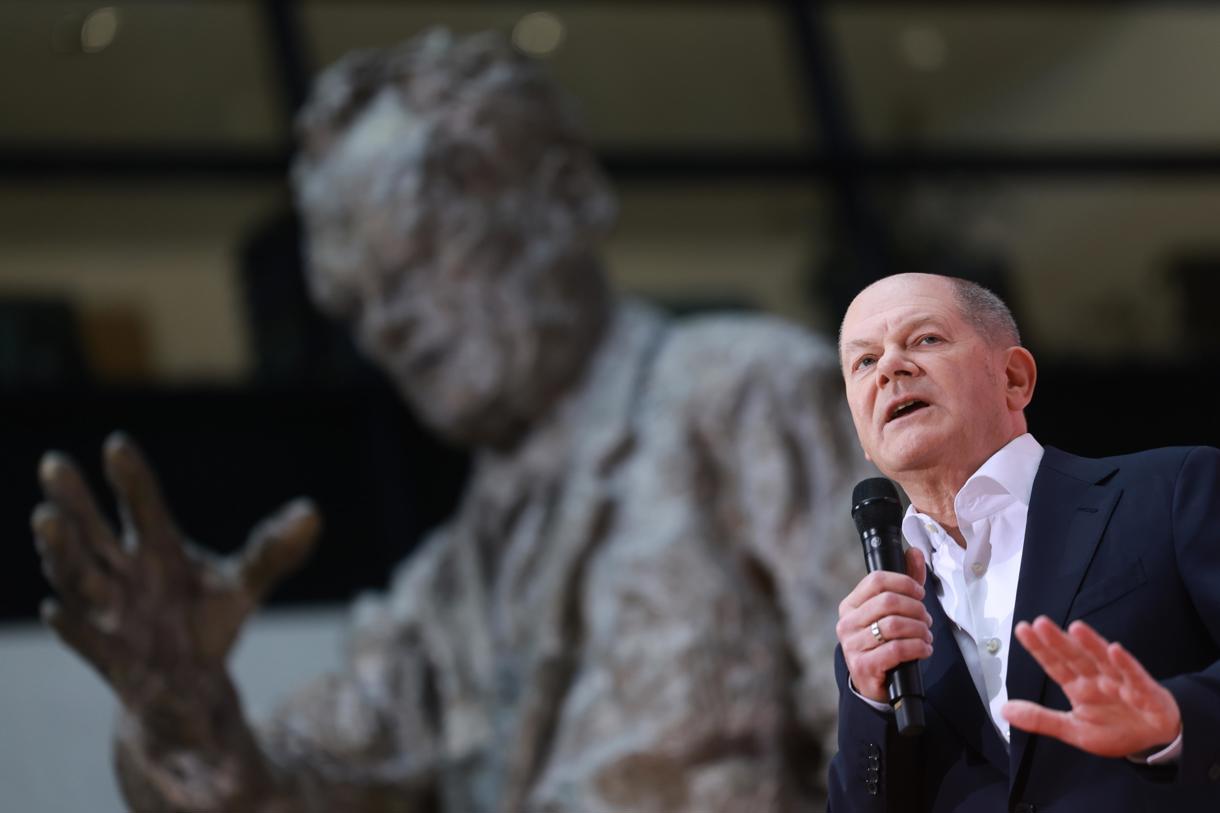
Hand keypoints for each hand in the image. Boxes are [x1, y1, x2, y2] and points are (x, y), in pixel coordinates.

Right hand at [32, 432, 319, 728]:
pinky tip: (54, 608)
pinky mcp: (113, 659)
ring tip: (45, 519)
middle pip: (93, 533)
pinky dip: (72, 625)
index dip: (131, 479)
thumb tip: (312, 514)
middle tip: (54, 466)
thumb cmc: (207, 623)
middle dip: (73, 502)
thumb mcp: (244, 585)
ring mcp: (114, 614)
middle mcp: (126, 575)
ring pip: (80, 577)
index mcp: (158, 549)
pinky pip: (87, 641)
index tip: (117, 444)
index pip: (142, 506)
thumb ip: (272, 552)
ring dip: (61, 552)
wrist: (190, 690)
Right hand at [836, 547, 933, 702]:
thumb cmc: (883, 644)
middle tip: (927, 620)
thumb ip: (904, 583)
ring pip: (895, 625)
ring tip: (926, 636)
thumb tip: (914, 551)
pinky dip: (918, 647)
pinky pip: (897, 649)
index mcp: (850, 605)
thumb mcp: (890, 613)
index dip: (904, 583)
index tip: (919, 594)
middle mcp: (846, 623)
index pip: (877, 580)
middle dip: (917, 609)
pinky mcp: (864, 666)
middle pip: (889, 601)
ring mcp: (852, 645)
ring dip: (920, 630)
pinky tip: (924, 649)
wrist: (873, 685)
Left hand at [1002, 616, 1180, 757]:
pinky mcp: (1146, 692)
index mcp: (1078, 686)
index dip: (1039, 648)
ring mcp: (1121, 682)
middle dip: (1059, 641)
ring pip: (1103, 660)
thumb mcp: (1074, 730)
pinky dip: (1126, 665)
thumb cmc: (1116, 729)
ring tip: (1076, 628)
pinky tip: (1115, 651)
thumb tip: (1003, 710)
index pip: (1055, 664)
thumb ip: (1040, 719)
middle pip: (1075, 657)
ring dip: (1091, 644)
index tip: (1022, 629)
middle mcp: (1097, 679)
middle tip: (1041, 623)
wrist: (1156, 739)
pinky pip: (1135, 677)